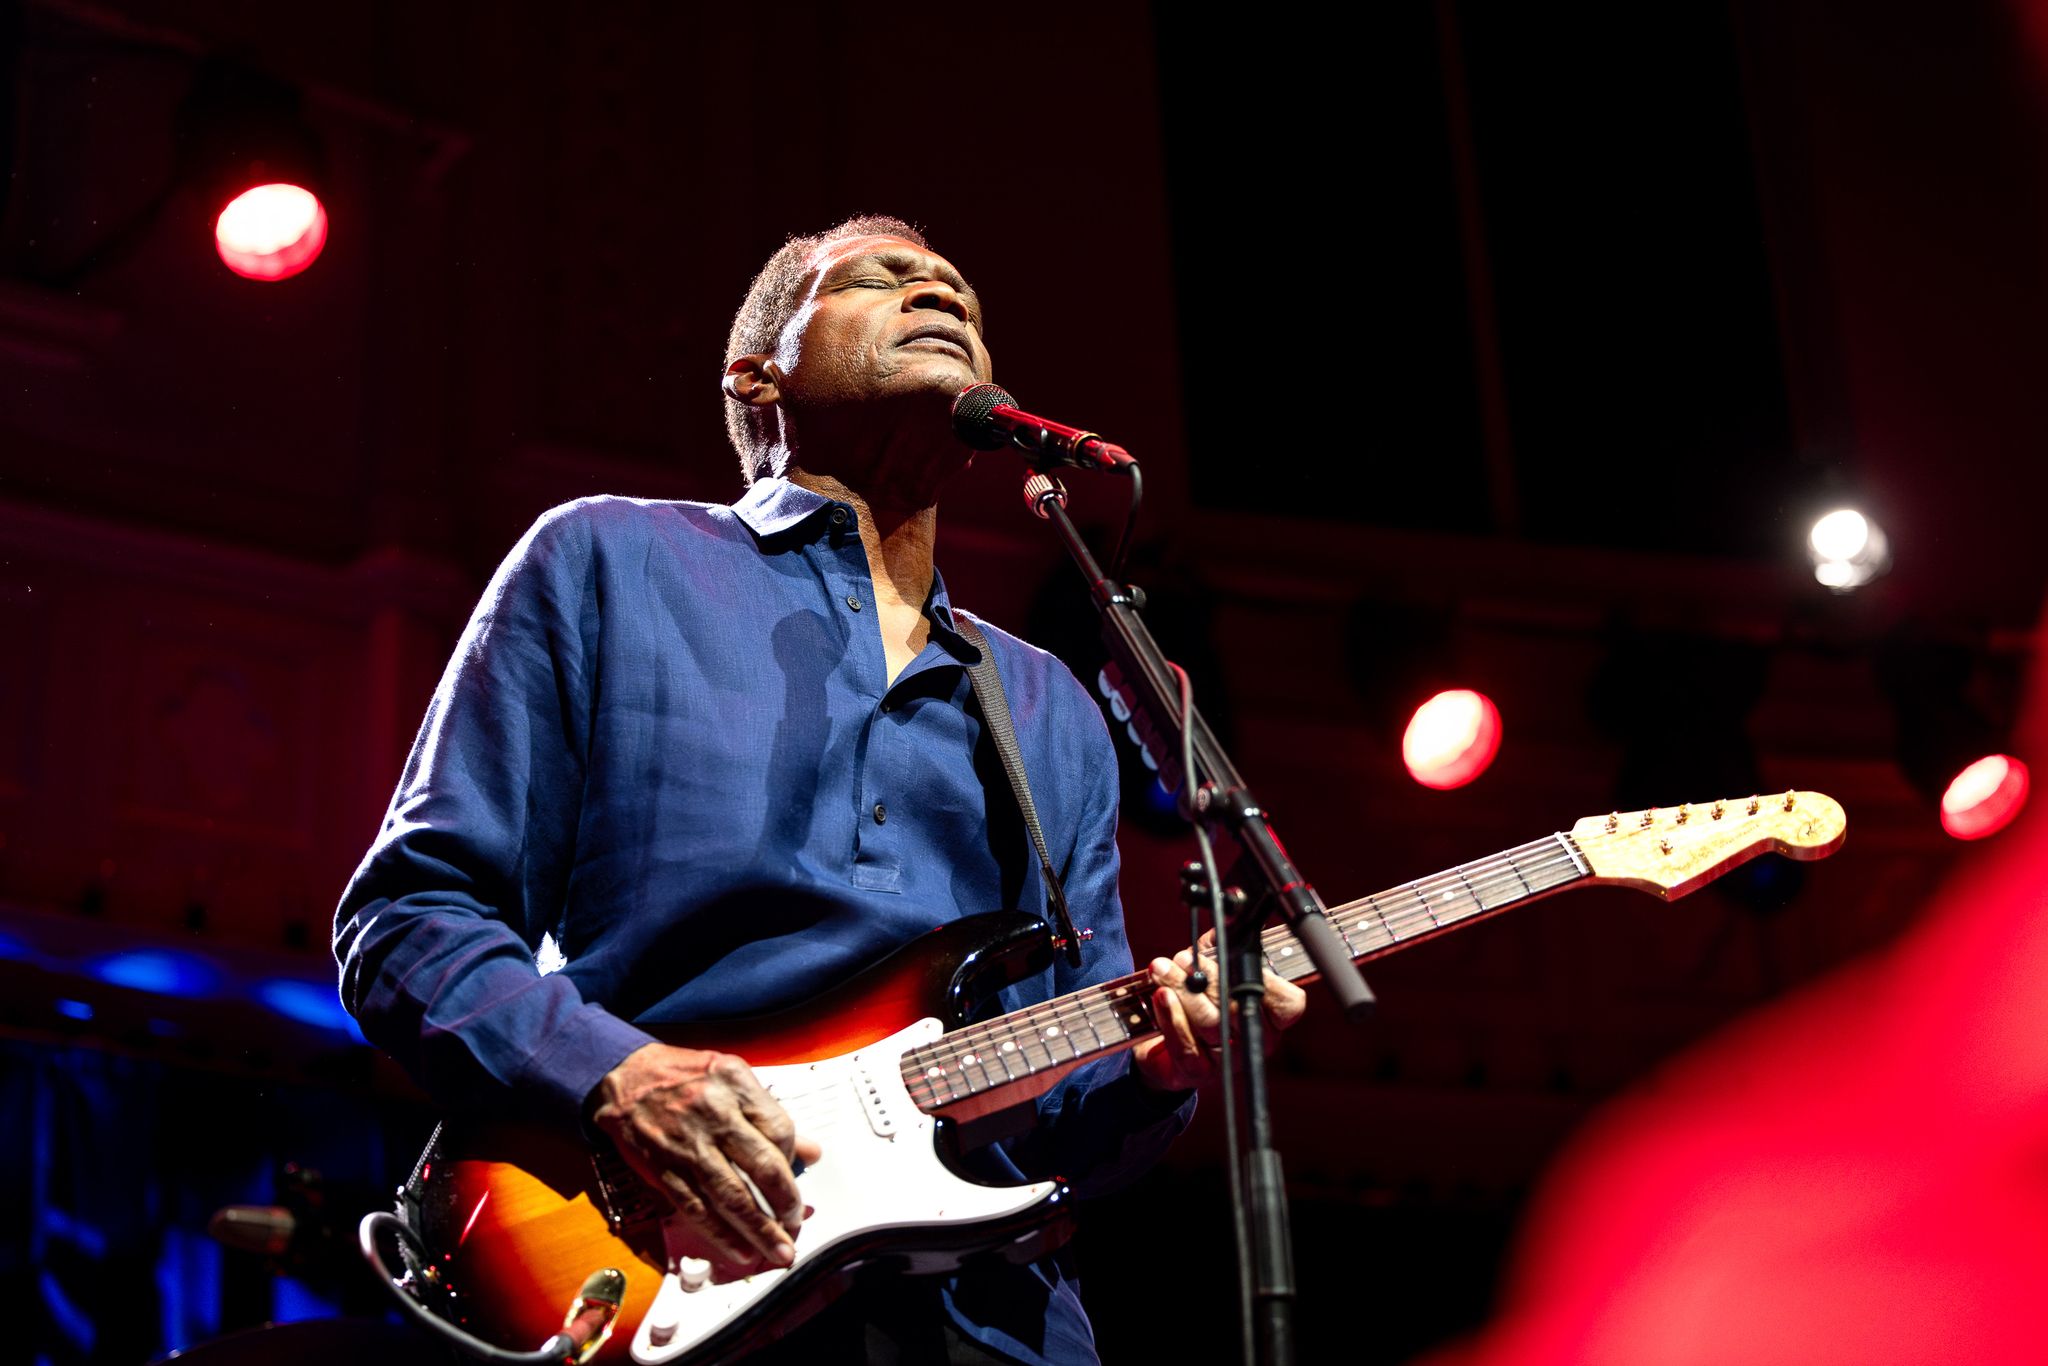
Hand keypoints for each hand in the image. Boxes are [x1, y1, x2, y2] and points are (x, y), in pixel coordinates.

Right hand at [588, 1042, 822, 1277]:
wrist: (623, 1077)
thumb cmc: (681, 1076)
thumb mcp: (732, 1077)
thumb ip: (769, 1114)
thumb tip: (810, 1151)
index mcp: (734, 1085)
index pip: (779, 1129)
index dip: (793, 1159)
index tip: (797, 1175)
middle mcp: (713, 1115)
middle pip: (761, 1167)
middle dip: (785, 1203)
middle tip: (797, 1223)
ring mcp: (687, 1146)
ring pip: (731, 1196)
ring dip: (760, 1230)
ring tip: (779, 1250)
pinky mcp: (664, 1170)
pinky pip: (697, 1209)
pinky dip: (721, 1235)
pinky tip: (741, 1250)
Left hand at [1132, 941, 1307, 1092]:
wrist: (1161, 1047)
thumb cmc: (1195, 1000)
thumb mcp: (1211, 967)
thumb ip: (1221, 944)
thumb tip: (1225, 912)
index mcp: (1268, 1016)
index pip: (1289, 1005)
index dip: (1270, 984)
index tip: (1238, 962)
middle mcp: (1253, 1041)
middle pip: (1238, 1008)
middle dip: (1208, 977)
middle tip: (1184, 959)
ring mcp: (1227, 1060)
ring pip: (1211, 1024)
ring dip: (1182, 990)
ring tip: (1162, 969)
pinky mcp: (1197, 1072)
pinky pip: (1186, 1044)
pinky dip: (1170, 1016)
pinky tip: (1160, 995)